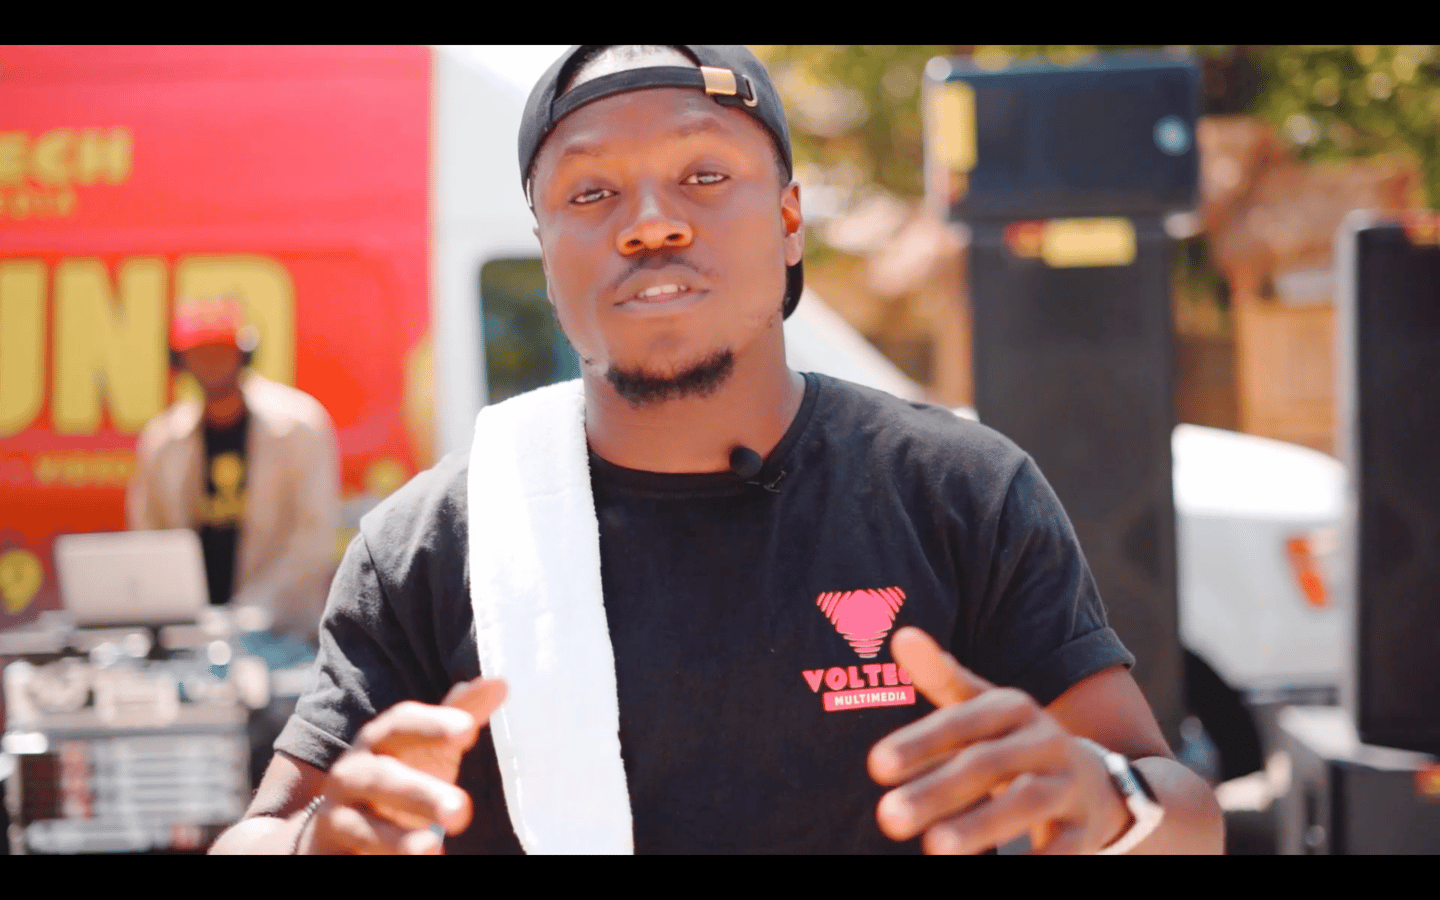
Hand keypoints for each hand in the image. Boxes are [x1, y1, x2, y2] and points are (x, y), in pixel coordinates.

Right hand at [299, 677, 507, 854]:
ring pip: (362, 828)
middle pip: (383, 778)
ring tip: (435, 849)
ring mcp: (336, 818)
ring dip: (397, 840)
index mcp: (377, 742)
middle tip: (462, 811)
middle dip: (420, 793)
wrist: (334, 832)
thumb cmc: (397, 779)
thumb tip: (501, 682)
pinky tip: (420, 862)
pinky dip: (376, 862)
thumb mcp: (428, 748)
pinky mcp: (327, 854)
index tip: (467, 730)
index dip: (432, 725)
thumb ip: (461, 715)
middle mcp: (351, 775)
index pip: (400, 724)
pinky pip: (348, 860)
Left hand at [867, 628, 1129, 853]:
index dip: (919, 742)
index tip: (875, 766)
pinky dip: (1033, 860)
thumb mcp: (982, 707)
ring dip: (979, 827)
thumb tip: (900, 635)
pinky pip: (1061, 847)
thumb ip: (940, 676)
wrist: (1098, 786)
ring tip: (933, 849)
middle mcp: (1045, 740)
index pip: (962, 721)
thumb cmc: (1015, 744)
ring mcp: (1068, 784)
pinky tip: (990, 872)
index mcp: (1014, 707)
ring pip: (1026, 803)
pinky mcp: (1084, 829)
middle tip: (886, 817)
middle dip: (936, 791)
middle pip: (987, 764)